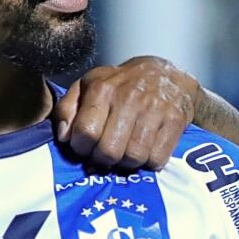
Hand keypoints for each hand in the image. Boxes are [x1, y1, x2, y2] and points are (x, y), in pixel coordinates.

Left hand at [53, 56, 198, 171]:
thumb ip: (67, 108)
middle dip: (104, 159)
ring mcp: (154, 109)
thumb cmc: (121, 85)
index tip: (86, 146)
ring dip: (127, 163)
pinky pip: (157, 159)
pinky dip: (150, 162)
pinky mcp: (175, 121)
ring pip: (133, 158)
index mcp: (103, 88)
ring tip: (126, 152)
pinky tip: (146, 150)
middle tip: (107, 153)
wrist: (167, 75)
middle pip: (109, 151)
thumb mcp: (88, 86)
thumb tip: (63, 137)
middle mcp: (129, 97)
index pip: (85, 133)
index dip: (81, 148)